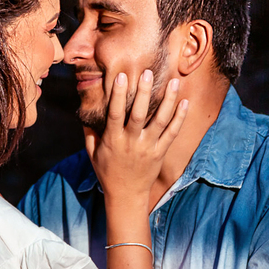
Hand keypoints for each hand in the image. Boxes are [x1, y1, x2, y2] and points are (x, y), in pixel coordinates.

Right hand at [85, 68, 187, 206]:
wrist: (126, 195)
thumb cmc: (107, 172)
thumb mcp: (92, 153)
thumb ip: (89, 132)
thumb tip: (84, 110)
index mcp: (113, 140)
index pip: (115, 114)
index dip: (118, 95)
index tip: (121, 76)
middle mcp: (132, 142)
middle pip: (139, 114)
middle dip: (144, 93)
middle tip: (149, 73)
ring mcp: (149, 147)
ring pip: (161, 121)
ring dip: (168, 100)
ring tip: (174, 82)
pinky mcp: (161, 153)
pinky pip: (172, 133)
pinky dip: (179, 117)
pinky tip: (184, 102)